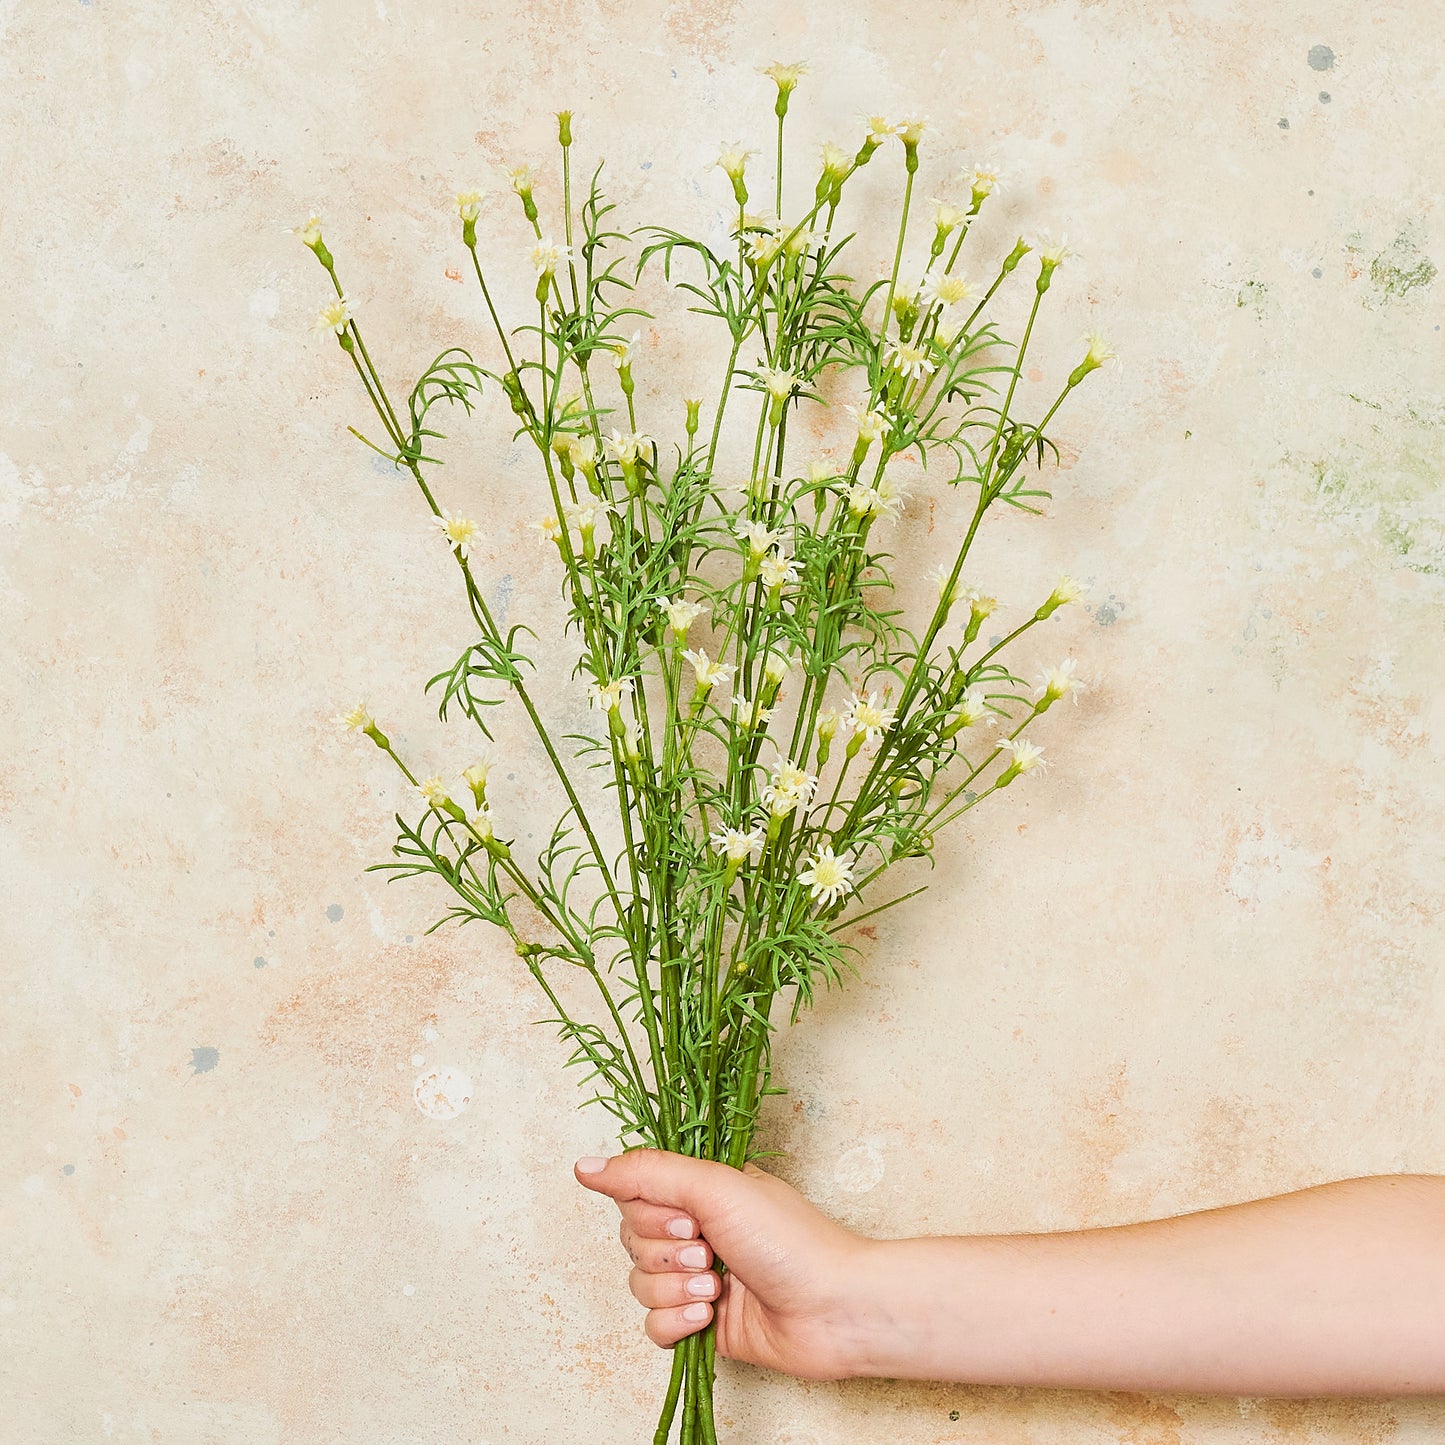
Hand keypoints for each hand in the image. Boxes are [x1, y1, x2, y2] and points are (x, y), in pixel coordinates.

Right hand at [574, 1148, 876, 1380]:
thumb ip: (646, 1174)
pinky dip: (674, 1323)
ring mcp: (699, 1278)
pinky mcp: (701, 1323)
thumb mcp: (715, 1187)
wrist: (832, 1309)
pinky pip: (653, 1326)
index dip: (650, 1213)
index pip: (635, 1194)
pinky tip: (706, 1318)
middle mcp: (698, 1230)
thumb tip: (585, 1166)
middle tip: (708, 1253)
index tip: (687, 1219)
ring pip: (639, 1284)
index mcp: (702, 1190)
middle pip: (632, 1241)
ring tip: (716, 1288)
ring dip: (673, 1289)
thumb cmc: (787, 1239)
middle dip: (664, 1254)